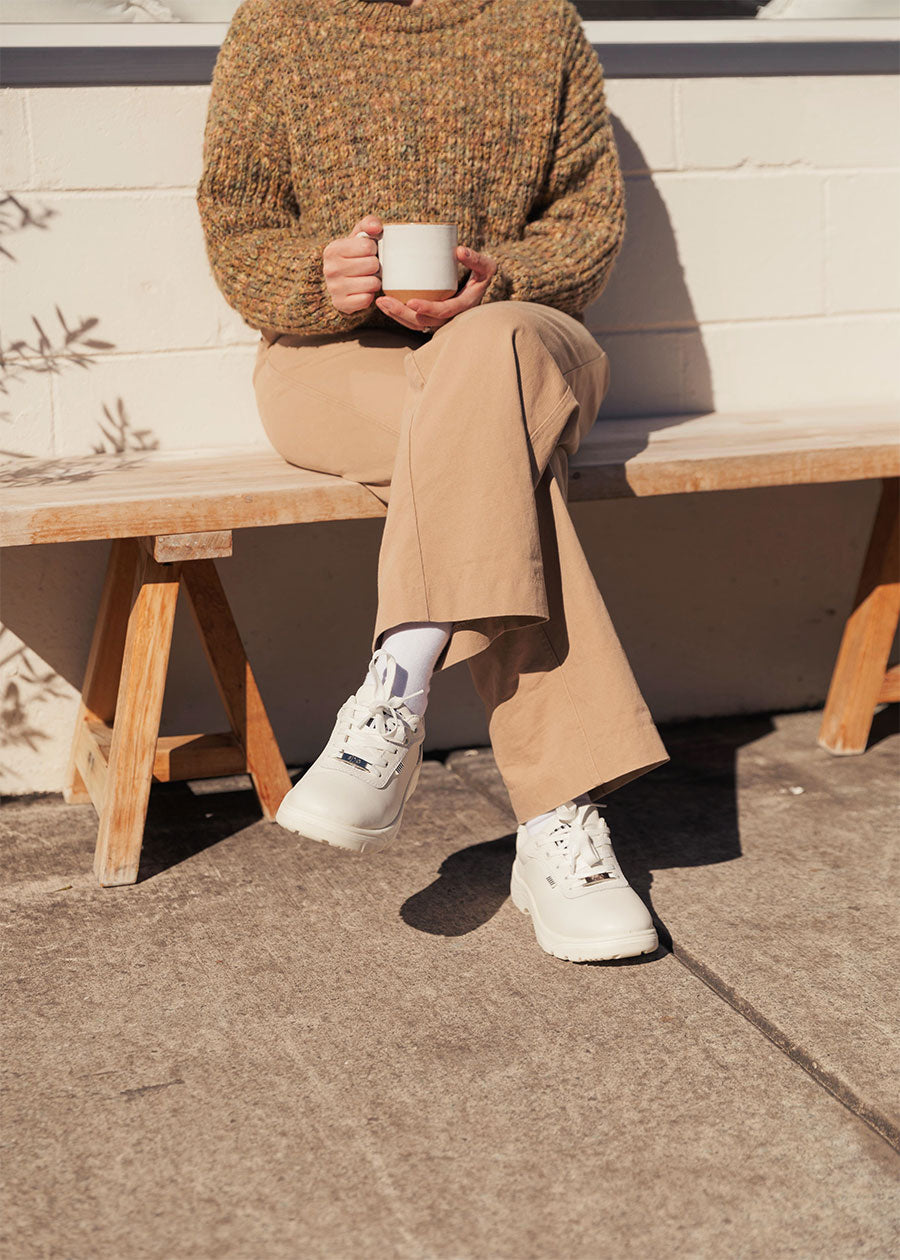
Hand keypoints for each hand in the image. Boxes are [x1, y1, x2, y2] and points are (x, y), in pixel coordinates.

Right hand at [323, 214, 383, 314]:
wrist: (338, 284)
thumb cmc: (353, 257)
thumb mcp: (358, 237)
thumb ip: (368, 224)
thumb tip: (376, 228)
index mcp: (333, 249)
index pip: (368, 246)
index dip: (373, 249)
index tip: (367, 253)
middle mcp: (330, 269)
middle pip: (372, 265)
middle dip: (375, 266)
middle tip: (369, 268)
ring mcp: (334, 288)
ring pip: (373, 283)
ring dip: (375, 281)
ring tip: (367, 278)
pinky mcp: (341, 304)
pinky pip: (367, 300)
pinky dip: (370, 296)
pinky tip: (363, 291)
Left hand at [375, 245, 498, 333]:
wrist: (480, 285)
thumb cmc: (482, 274)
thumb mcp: (486, 267)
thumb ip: (476, 258)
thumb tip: (459, 250)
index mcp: (463, 307)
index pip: (444, 312)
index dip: (428, 309)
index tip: (411, 302)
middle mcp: (450, 318)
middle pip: (423, 322)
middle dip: (401, 314)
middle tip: (384, 300)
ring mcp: (439, 319)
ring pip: (415, 323)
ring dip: (396, 315)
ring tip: (380, 301)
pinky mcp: (430, 316)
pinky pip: (413, 320)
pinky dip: (398, 314)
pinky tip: (385, 303)